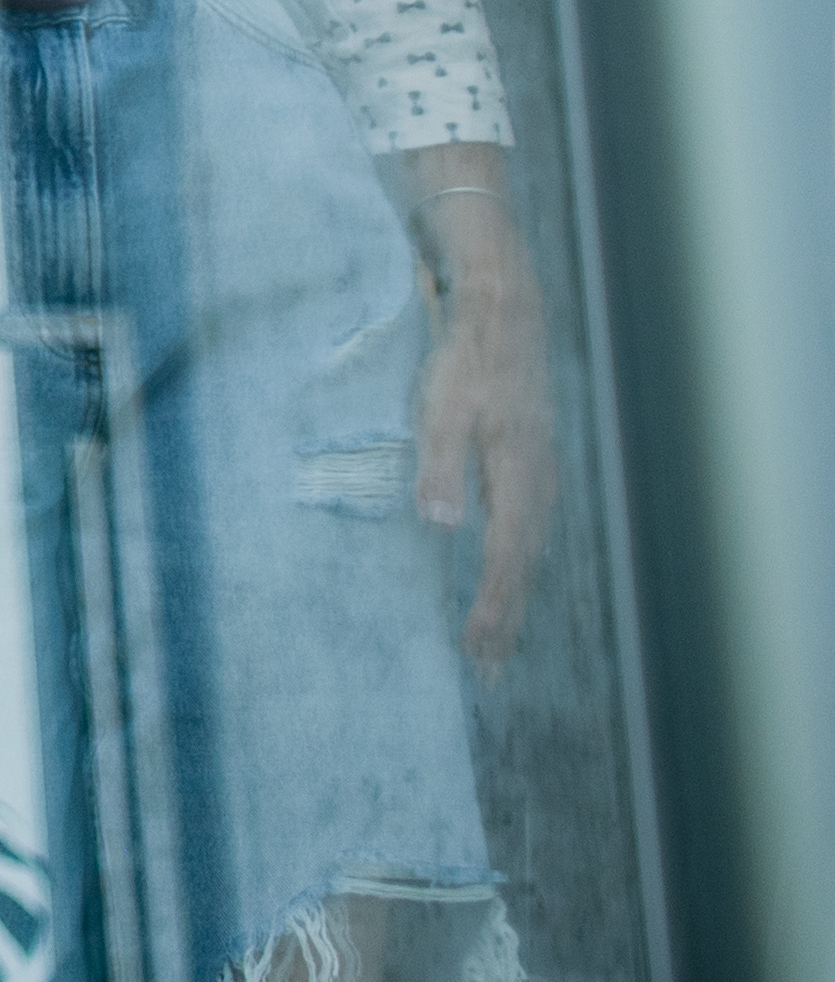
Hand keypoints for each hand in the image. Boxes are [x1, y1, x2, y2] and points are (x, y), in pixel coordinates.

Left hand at [406, 171, 553, 663]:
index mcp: (519, 478)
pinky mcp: (532, 462)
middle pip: (523, 567)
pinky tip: (502, 576)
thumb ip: (440, 467)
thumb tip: (440, 526)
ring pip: (528, 551)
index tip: (475, 650)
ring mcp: (540, 473)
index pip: (506, 560)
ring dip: (511, 596)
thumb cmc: (466, 360)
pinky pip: (527, 528)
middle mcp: (538, 484)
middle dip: (505, 619)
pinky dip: (516, 564)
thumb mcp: (441, 407)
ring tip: (493, 640)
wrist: (503, 312)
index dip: (492, 608)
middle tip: (486, 669)